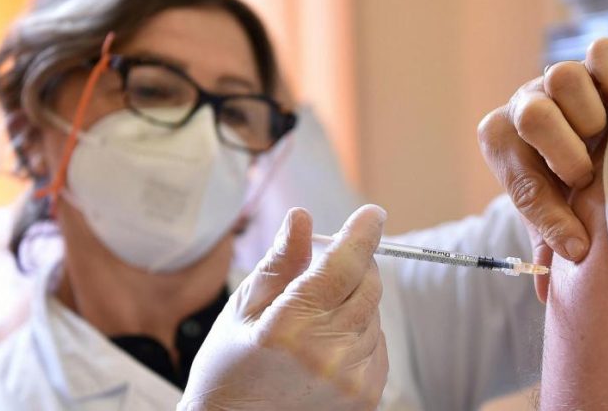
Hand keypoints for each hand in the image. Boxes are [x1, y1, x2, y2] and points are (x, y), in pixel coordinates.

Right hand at [178, 205, 387, 410]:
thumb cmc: (229, 368)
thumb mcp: (243, 309)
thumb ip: (280, 263)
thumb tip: (302, 218)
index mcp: (290, 328)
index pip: (343, 265)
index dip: (362, 233)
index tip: (373, 215)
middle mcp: (328, 354)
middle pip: (368, 284)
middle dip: (353, 265)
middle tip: (322, 270)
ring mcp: (352, 379)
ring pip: (374, 312)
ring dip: (353, 302)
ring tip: (314, 321)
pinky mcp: (367, 395)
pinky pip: (378, 342)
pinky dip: (359, 332)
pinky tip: (327, 344)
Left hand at [477, 38, 607, 300]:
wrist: (587, 134)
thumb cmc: (563, 178)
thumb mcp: (552, 208)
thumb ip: (548, 240)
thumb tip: (544, 291)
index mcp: (500, 141)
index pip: (521, 183)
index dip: (553, 220)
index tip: (579, 248)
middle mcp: (522, 104)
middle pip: (533, 116)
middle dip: (567, 155)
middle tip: (586, 175)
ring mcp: (555, 78)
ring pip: (563, 79)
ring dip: (591, 119)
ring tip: (603, 139)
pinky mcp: (593, 59)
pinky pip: (602, 54)